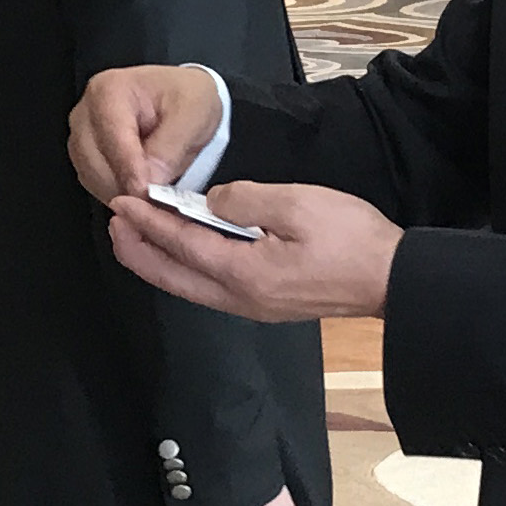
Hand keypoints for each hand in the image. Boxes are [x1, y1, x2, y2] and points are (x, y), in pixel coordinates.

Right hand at [69, 64, 223, 201]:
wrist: (184, 96)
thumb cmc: (186, 96)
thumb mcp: (192, 115)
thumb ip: (170, 148)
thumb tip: (151, 181)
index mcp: (109, 91)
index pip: (112, 139)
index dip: (131, 170)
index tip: (148, 192)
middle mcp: (87, 112)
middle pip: (96, 163)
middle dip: (128, 186)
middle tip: (159, 200)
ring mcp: (83, 135)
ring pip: (93, 178)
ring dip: (124, 192)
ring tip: (157, 193)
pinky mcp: (87, 156)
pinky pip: (96, 185)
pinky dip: (120, 193)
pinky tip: (144, 189)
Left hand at [105, 182, 401, 322]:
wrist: (391, 278)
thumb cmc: (352, 241)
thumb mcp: (297, 204)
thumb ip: (246, 200)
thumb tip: (211, 201)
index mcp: (244, 272)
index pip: (181, 243)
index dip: (148, 222)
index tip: (123, 202)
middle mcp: (240, 297)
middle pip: (173, 276)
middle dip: (138, 250)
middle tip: (114, 223)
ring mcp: (252, 305)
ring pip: (188, 286)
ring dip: (157, 262)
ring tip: (135, 238)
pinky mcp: (265, 304)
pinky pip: (208, 288)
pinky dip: (183, 269)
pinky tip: (181, 255)